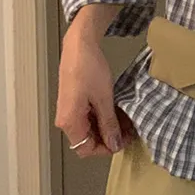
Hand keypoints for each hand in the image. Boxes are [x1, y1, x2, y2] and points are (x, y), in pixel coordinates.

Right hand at [54, 21, 134, 158]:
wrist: (80, 44)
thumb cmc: (89, 70)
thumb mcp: (104, 99)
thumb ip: (109, 125)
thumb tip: (114, 145)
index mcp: (69, 122)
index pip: (85, 149)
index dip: (106, 148)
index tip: (124, 140)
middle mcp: (65, 120)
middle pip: (87, 140)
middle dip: (109, 137)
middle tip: (129, 130)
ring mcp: (69, 110)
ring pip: (89, 128)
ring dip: (107, 126)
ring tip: (126, 120)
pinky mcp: (73, 101)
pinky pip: (87, 117)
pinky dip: (102, 117)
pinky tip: (116, 111)